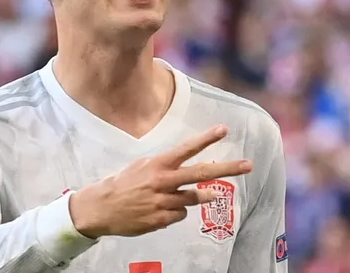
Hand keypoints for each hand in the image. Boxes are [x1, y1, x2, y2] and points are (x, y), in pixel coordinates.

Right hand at [69, 125, 251, 238]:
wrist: (101, 208)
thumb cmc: (123, 183)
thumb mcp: (142, 166)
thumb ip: (165, 166)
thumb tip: (187, 169)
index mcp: (158, 165)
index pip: (187, 149)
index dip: (206, 138)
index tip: (224, 130)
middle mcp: (164, 181)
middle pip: (201, 173)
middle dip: (227, 169)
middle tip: (248, 165)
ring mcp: (164, 202)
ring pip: (194, 198)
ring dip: (202, 196)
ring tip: (211, 193)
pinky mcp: (161, 220)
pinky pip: (180, 214)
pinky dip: (176, 211)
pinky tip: (160, 209)